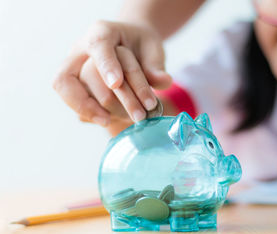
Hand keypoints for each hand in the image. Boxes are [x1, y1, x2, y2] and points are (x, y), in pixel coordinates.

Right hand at [53, 20, 171, 125]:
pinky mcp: (73, 88)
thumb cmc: (141, 46)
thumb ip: (156, 65)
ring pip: (77, 92)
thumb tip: (164, 80)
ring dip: (106, 111)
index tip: (116, 84)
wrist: (129, 47)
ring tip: (132, 119)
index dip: (106, 65)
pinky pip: (74, 105)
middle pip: (89, 74)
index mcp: (103, 31)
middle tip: (142, 116)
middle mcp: (81, 48)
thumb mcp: (153, 49)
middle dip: (118, 99)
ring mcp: (73, 68)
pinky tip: (113, 120)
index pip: (99, 45)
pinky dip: (94, 116)